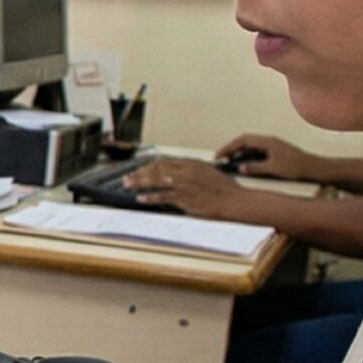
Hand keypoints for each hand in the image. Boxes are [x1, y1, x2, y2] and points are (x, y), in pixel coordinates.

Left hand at [123, 158, 258, 217]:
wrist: (235, 201)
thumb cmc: (226, 190)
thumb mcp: (209, 173)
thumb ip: (193, 171)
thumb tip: (179, 171)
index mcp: (192, 164)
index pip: (165, 161)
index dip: (150, 165)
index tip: (140, 168)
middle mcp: (186, 172)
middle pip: (156, 169)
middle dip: (139, 172)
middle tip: (127, 177)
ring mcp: (184, 184)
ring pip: (155, 180)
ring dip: (139, 182)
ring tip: (127, 185)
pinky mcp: (184, 198)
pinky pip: (162, 196)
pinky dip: (149, 197)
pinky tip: (141, 198)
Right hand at [214, 133, 314, 181]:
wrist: (316, 169)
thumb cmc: (297, 168)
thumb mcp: (274, 169)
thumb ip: (255, 168)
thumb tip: (239, 168)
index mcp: (268, 142)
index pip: (243, 140)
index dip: (228, 147)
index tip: (218, 156)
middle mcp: (269, 142)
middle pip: (245, 142)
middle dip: (231, 150)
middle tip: (220, 159)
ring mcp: (273, 147)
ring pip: (250, 148)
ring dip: (239, 154)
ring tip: (229, 164)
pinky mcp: (276, 154)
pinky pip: (257, 153)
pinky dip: (247, 158)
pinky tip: (244, 167)